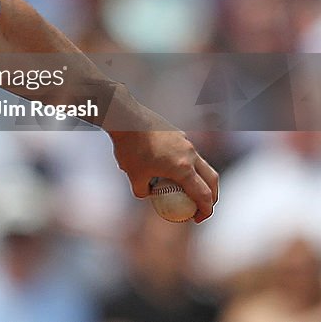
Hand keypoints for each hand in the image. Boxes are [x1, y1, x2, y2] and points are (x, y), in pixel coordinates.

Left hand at [108, 105, 219, 222]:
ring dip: (200, 178)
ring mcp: (186, 142)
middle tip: (201, 206)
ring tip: (188, 188)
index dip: (205, 211)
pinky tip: (170, 166)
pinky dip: (187, 164)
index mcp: (183, 169)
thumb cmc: (129, 148)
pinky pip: (189, 152)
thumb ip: (143, 191)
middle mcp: (190, 154)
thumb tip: (148, 196)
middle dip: (212, 196)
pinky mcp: (179, 133)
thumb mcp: (134, 176)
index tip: (198, 219)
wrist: (126, 119)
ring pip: (202, 163)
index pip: (204, 195)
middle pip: (212, 179)